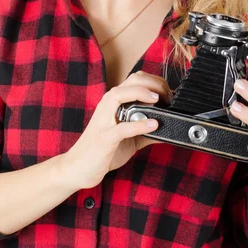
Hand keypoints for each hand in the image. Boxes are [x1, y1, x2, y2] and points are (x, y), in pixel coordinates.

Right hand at [63, 71, 171, 189]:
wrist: (77, 167)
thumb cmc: (102, 151)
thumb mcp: (129, 138)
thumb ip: (145, 131)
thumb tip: (168, 129)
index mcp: (114, 102)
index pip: (136, 79)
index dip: (156, 82)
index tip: (170, 94)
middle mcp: (107, 105)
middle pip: (131, 81)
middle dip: (154, 84)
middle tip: (169, 96)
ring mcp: (104, 119)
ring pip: (120, 95)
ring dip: (142, 93)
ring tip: (159, 100)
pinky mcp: (104, 138)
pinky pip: (122, 128)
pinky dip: (139, 125)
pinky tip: (153, 125)